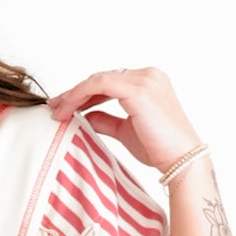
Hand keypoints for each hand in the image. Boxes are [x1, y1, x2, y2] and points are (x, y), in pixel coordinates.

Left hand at [47, 67, 200, 175]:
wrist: (180, 160)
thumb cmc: (160, 148)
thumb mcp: (126, 131)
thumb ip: (106, 120)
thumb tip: (86, 116)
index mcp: (148, 82)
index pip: (109, 82)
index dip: (84, 93)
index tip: (64, 106)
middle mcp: (148, 75)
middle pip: (102, 78)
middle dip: (75, 93)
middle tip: (55, 107)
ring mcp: (144, 80)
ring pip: (98, 80)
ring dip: (74, 94)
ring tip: (58, 111)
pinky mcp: (138, 90)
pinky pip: (100, 85)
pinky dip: (81, 95)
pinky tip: (68, 109)